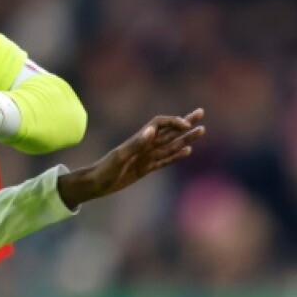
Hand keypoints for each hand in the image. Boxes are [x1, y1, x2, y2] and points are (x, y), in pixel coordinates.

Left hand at [57, 109, 205, 209]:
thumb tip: (152, 130)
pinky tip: (187, 151)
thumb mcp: (119, 158)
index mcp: (139, 139)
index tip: (185, 125)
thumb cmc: (104, 170)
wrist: (95, 184)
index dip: (174, 122)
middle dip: (185, 122)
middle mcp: (145, 146)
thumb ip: (135, 144)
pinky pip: (164, 160)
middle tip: (201, 112)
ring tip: (201, 130)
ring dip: (186, 138)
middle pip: (169, 131)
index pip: (160, 124)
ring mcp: (146, 157)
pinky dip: (176, 156)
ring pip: (171, 145)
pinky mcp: (146, 169)